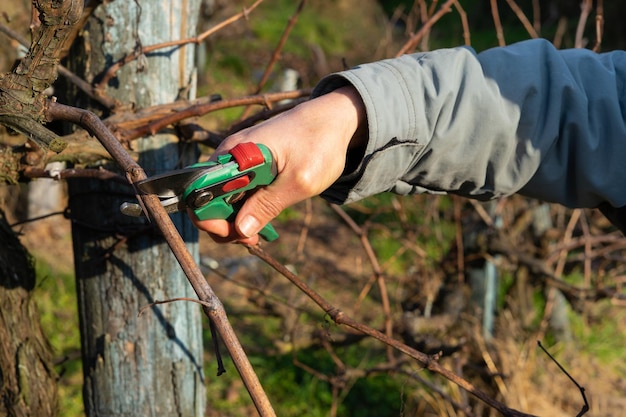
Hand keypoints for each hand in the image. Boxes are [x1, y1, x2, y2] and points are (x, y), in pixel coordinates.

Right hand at [193, 85, 365, 243]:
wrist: (333, 118)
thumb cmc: (320, 143)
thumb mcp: (300, 180)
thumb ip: (269, 205)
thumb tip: (241, 230)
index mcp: (237, 153)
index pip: (199, 190)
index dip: (211, 218)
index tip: (237, 234)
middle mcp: (230, 154)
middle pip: (207, 197)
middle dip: (224, 224)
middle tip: (253, 239)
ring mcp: (238, 159)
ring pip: (221, 196)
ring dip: (235, 219)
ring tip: (259, 233)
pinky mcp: (248, 164)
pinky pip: (235, 190)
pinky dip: (245, 207)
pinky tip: (262, 218)